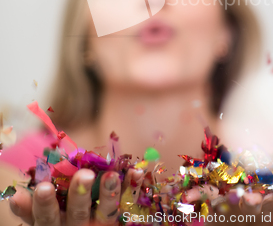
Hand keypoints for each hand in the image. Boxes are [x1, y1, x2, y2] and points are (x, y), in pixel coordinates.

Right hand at [9, 167, 143, 224]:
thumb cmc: (59, 225)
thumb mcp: (44, 223)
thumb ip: (32, 212)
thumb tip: (16, 196)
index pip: (46, 218)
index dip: (45, 204)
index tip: (43, 186)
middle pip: (78, 215)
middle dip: (81, 196)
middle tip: (84, 174)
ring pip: (106, 214)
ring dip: (109, 193)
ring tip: (111, 174)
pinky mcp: (119, 225)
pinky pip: (129, 206)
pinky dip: (133, 189)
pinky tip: (137, 172)